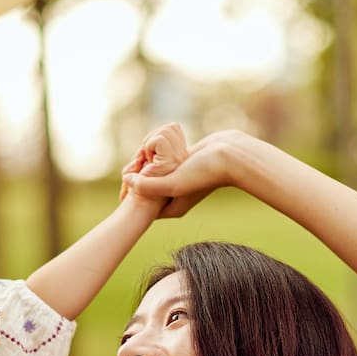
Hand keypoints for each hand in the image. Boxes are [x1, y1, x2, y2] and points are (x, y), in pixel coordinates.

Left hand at [123, 130, 246, 218]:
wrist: (230, 155)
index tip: (127, 178)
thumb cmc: (205, 173)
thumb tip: (126, 180)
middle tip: (133, 163)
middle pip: (147, 189)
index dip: (131, 194)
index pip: (144, 206)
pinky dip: (157, 154)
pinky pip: (163, 161)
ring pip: (154, 173)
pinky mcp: (184, 164)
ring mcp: (180, 180)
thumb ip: (148, 186)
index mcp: (172, 208)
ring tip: (142, 154)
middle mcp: (175, 197)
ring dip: (146, 163)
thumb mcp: (172, 183)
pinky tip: (155, 147)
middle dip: (137, 176)